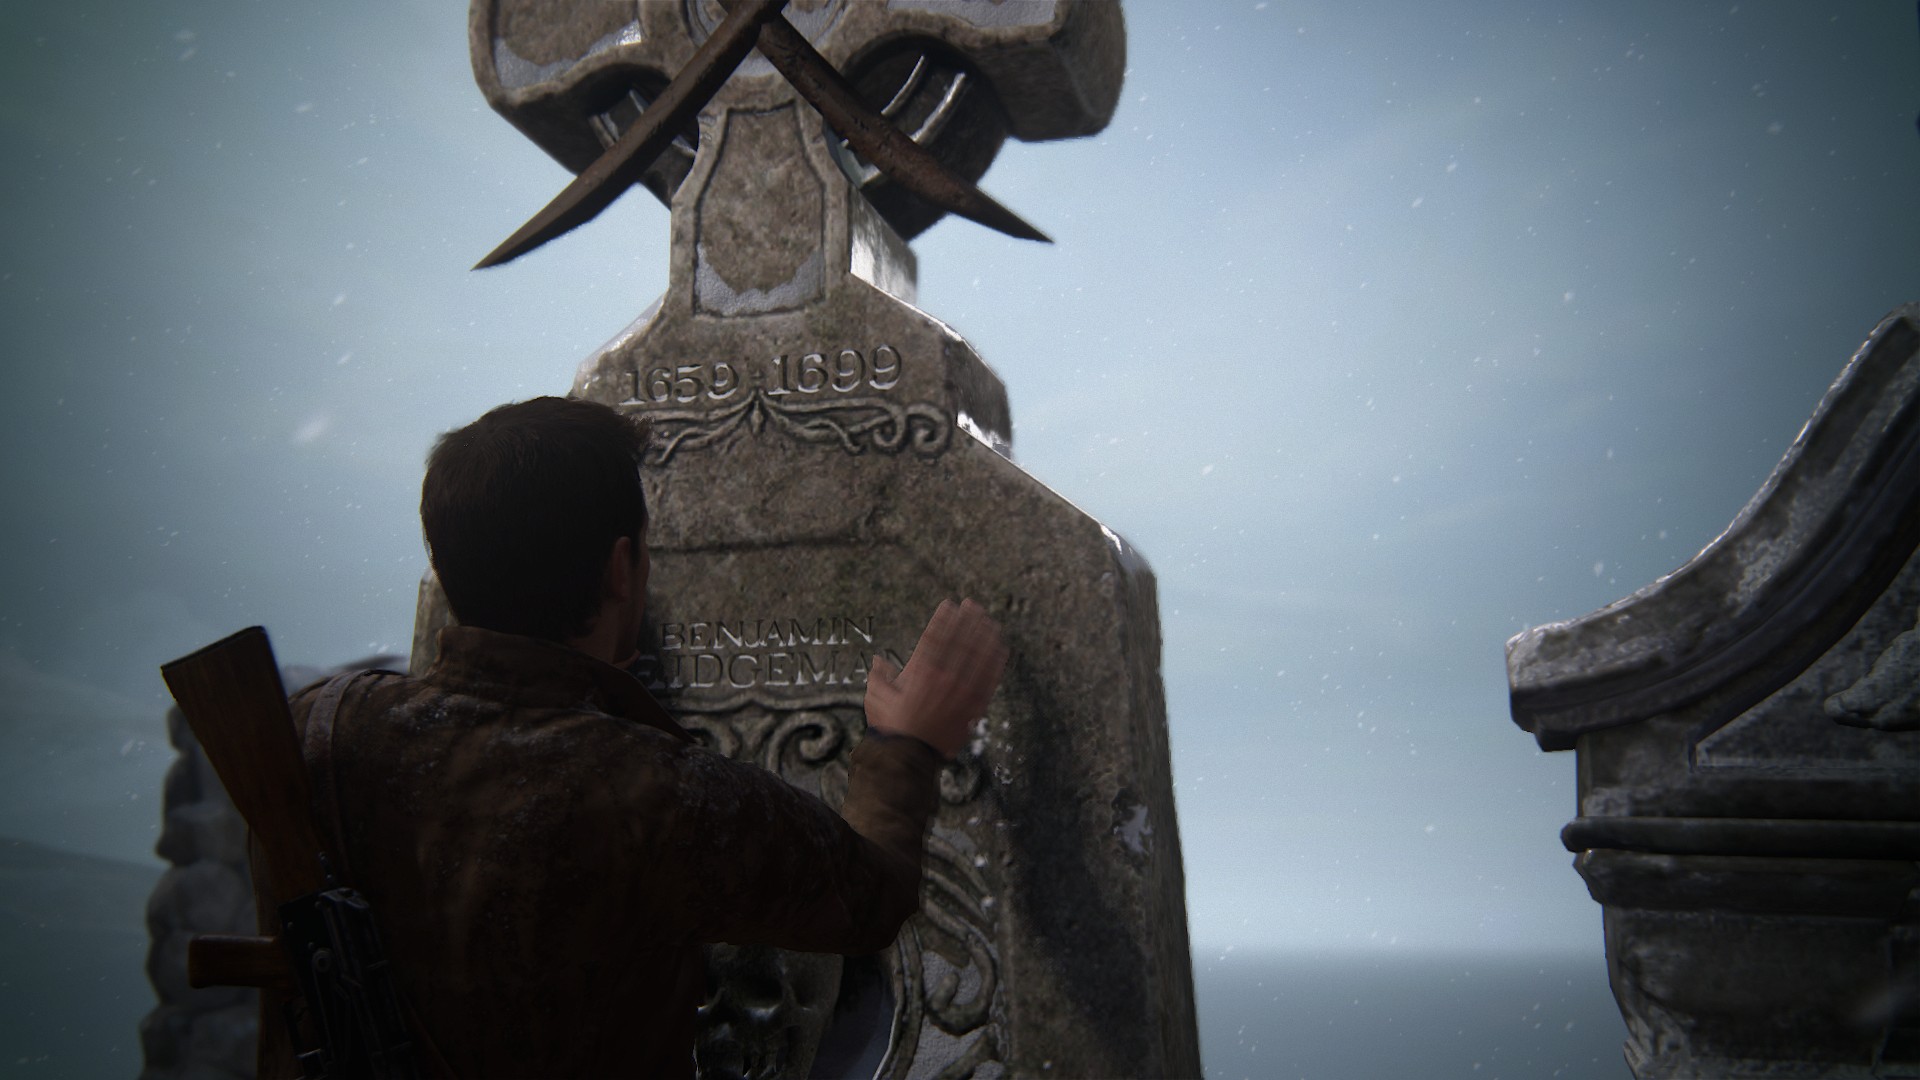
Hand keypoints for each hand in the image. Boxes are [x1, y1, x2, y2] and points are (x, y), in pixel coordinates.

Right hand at [865, 599, 1007, 758]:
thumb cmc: (891, 728)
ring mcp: (961, 692)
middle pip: (960, 641)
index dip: (944, 618)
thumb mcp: (876, 699)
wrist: (909, 758)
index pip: (935, 636)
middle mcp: (944, 677)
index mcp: (920, 672)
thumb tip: (879, 660)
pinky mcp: (974, 707)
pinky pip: (990, 679)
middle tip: (973, 604)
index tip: (950, 604)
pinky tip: (1001, 649)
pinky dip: (996, 662)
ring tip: (989, 621)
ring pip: (978, 656)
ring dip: (985, 635)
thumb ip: (879, 677)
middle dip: (967, 620)